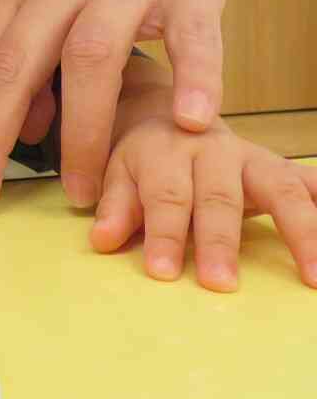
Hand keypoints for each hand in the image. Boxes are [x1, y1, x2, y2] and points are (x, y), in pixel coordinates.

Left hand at [92, 83, 316, 291]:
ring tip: (313, 276)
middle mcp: (213, 151)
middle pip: (219, 198)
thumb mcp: (118, 174)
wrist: (172, 113)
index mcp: (167, 152)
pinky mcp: (281, 167)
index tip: (161, 272)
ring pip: (282, 190)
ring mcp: (254, 158)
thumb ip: (116, 207)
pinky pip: (313, 183)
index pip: (166, 197)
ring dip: (302, 232)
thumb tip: (103, 240)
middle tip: (220, 284)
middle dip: (219, 241)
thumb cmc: (143, 158)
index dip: (162, 234)